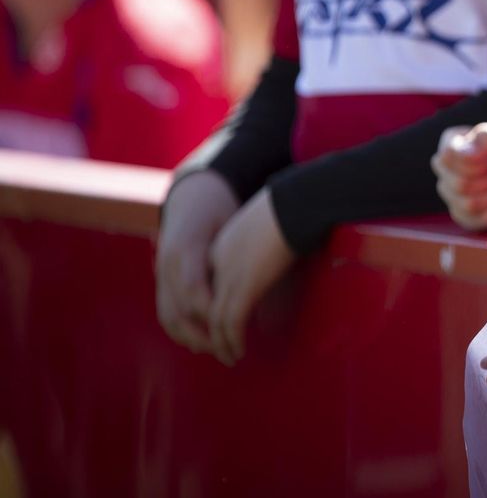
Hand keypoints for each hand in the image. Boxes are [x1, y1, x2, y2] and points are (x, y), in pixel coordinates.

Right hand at [155, 170, 238, 353]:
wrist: (194, 196)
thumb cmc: (222, 209)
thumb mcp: (234, 223)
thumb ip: (241, 252)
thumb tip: (266, 276)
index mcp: (186, 246)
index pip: (194, 289)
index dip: (212, 311)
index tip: (235, 326)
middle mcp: (168, 262)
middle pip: (178, 309)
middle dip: (202, 334)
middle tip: (229, 351)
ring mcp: (160, 272)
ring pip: (169, 315)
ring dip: (192, 337)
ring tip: (218, 350)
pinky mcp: (161, 280)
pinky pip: (166, 311)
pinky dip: (182, 330)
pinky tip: (201, 341)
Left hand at [206, 188, 294, 365]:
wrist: (295, 202)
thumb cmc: (294, 207)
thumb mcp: (270, 225)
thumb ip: (267, 240)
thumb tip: (287, 245)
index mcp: (222, 247)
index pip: (208, 286)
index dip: (214, 307)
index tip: (222, 323)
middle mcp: (219, 264)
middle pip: (205, 305)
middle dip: (211, 331)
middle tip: (220, 348)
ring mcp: (230, 275)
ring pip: (215, 320)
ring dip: (221, 343)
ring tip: (230, 357)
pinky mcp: (245, 286)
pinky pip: (232, 322)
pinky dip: (233, 341)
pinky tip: (239, 351)